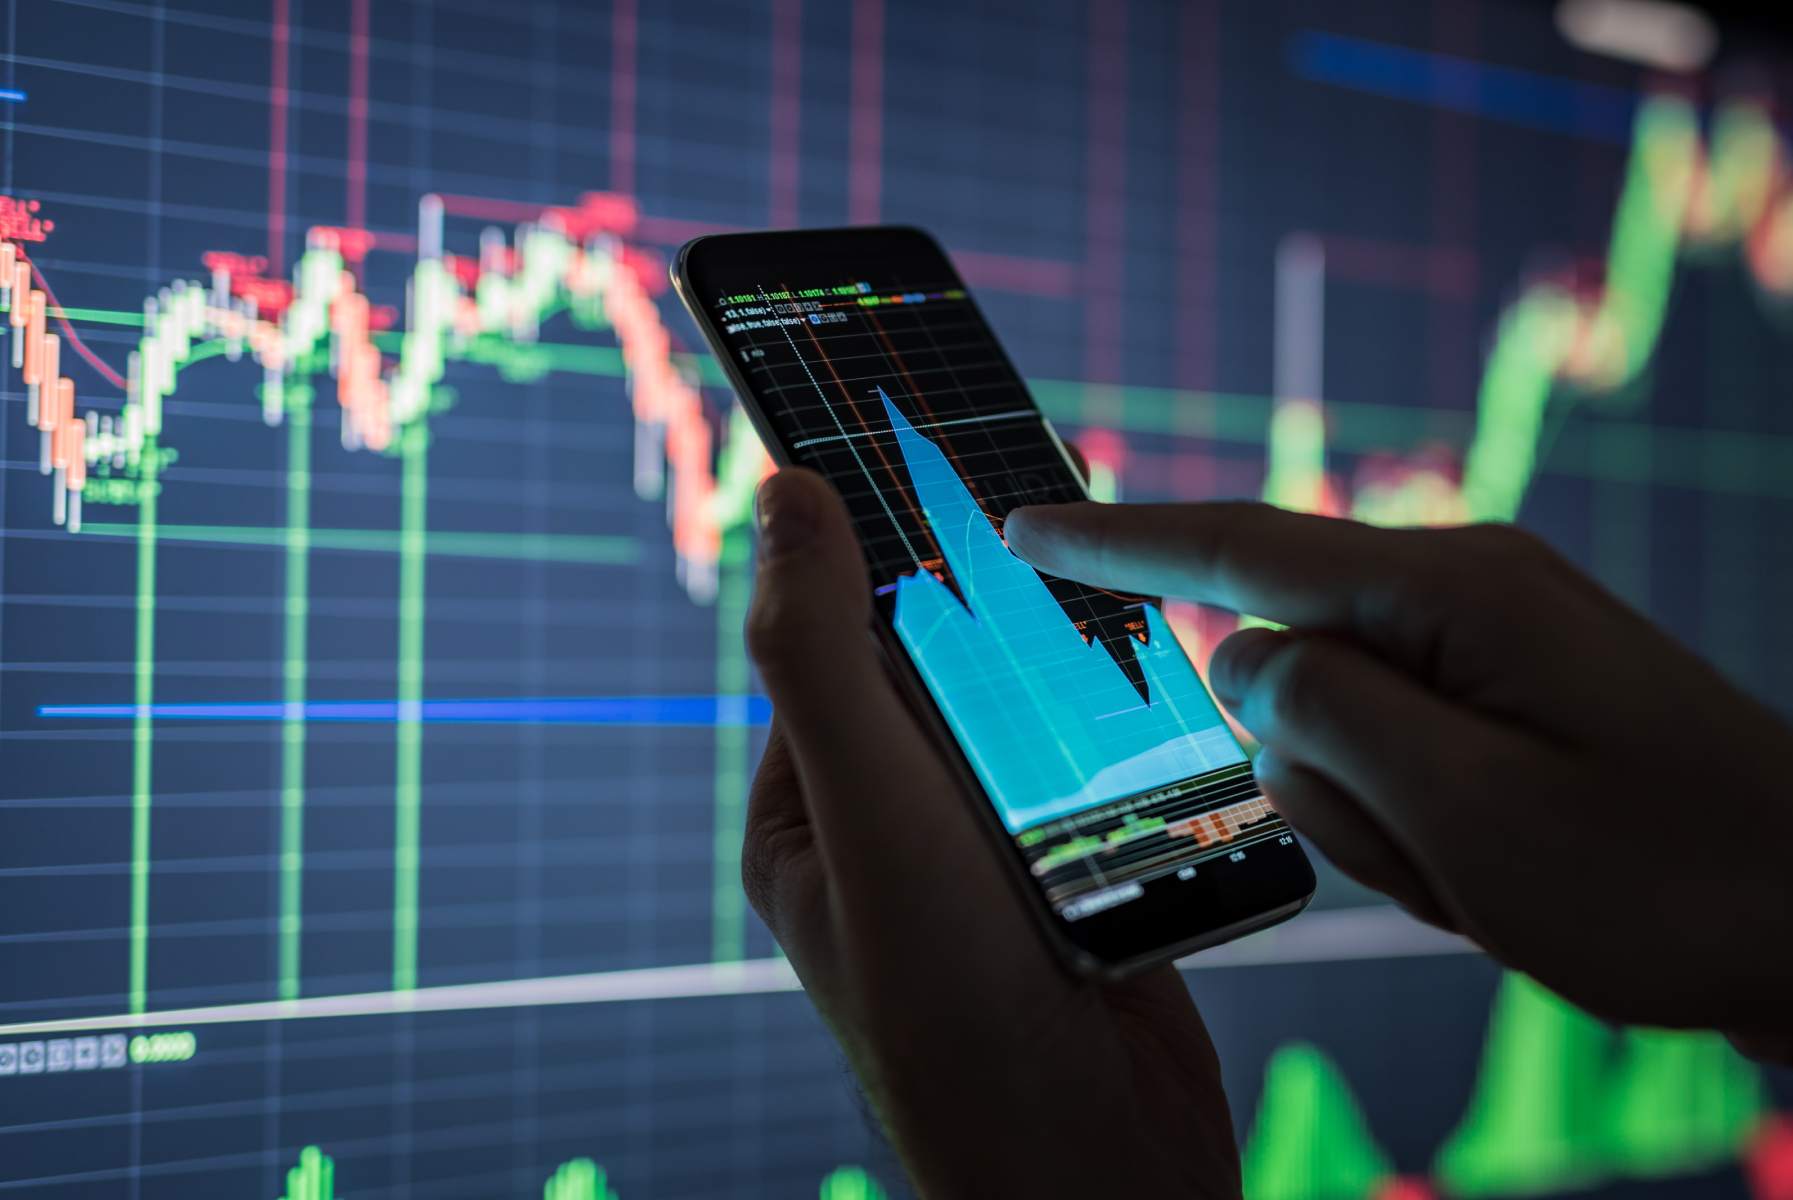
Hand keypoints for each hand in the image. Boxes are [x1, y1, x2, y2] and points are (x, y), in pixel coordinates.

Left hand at [744, 468, 1239, 1198]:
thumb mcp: (873, 813)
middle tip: (1046, 530)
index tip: (926, 447)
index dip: (876, 547)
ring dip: (1068, 675)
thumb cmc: (958, 1009)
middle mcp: (890, 830)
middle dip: (993, 610)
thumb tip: (786, 496)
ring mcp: (986, 859)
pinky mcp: (1076, 882)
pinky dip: (1126, 736)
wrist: (1099, 1172)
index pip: (834, 641)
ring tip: (1110, 620)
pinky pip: (1097, 772)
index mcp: (810, 812)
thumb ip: (827, 658)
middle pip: (944, 669)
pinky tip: (1161, 705)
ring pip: (1030, 714)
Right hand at [1004, 501, 1792, 1061]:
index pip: (1238, 547)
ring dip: (1383, 824)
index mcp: (1447, 593)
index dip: (1116, 543)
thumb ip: (1322, 714)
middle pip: (1288, 671)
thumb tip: (1234, 653)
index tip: (1021, 526)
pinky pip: (1394, 760)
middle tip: (1439, 858)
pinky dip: (1419, 831)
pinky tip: (1505, 872)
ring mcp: (1487, 649)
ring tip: (1491, 875)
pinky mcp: (1504, 701)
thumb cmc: (1662, 874)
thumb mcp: (1466, 812)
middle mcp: (1460, 596)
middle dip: (1323, 781)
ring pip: (1335, 734)